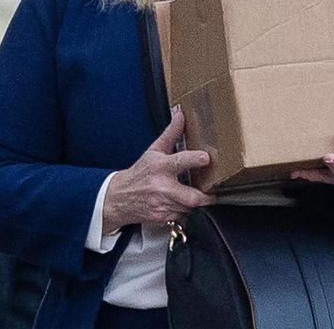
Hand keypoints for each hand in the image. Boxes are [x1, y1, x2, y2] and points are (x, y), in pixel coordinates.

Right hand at [102, 107, 214, 232]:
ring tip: (198, 195)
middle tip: (214, 191)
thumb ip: (170, 134)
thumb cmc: (140, 173)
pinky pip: (183, 216)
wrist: (119, 197)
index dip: (195, 159)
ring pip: (190, 208)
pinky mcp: (163, 218)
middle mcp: (162, 187)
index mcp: (160, 167)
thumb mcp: (153, 151)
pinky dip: (186, 211)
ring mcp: (162, 205)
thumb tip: (180, 115)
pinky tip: (182, 204)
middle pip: (191, 197)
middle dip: (205, 196)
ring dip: (196, 203)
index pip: (180, 161)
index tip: (206, 158)